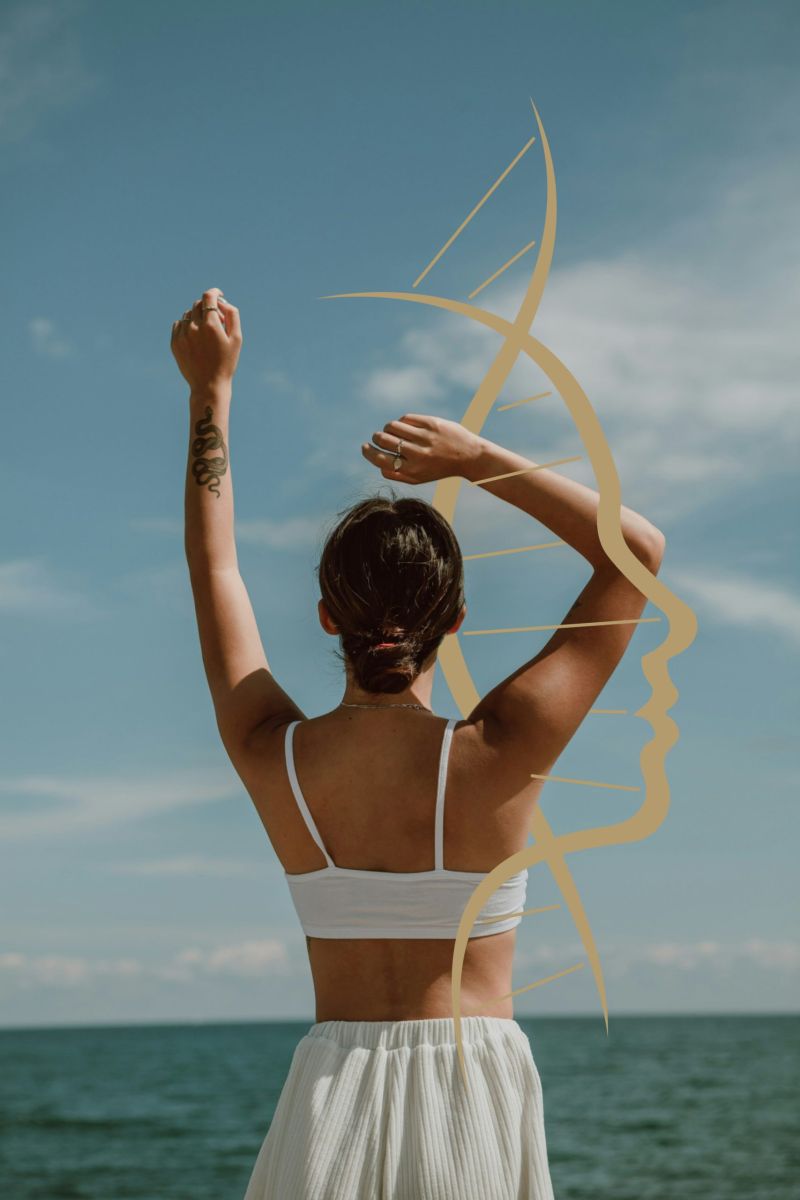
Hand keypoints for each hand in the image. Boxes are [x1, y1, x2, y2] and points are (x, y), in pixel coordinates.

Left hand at [170, 287, 242, 391]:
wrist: (208, 385)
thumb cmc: (226, 362)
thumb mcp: (236, 339)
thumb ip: (232, 315)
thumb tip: (222, 302)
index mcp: (210, 325)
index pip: (209, 297)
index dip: (214, 292)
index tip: (218, 294)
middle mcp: (194, 327)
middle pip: (198, 304)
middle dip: (208, 307)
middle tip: (217, 321)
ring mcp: (182, 335)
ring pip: (188, 314)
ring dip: (197, 317)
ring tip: (206, 332)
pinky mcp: (174, 342)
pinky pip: (179, 324)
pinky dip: (187, 325)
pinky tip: (195, 337)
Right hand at [362, 413, 484, 482]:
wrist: (469, 456)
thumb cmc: (439, 468)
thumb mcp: (419, 478)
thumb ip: (397, 475)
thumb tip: (378, 465)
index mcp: (412, 470)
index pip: (380, 460)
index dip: (369, 453)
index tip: (365, 447)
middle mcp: (418, 454)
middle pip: (383, 440)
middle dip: (376, 438)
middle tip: (378, 437)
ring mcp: (425, 437)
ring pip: (392, 426)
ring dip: (388, 428)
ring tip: (391, 431)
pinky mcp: (431, 423)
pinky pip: (406, 419)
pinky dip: (402, 422)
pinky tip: (406, 426)